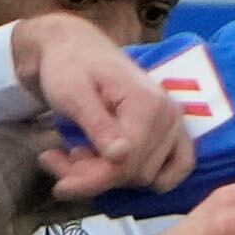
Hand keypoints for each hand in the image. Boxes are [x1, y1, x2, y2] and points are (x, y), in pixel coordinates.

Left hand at [10, 10, 194, 200]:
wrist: (76, 48)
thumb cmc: (69, 67)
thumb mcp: (73, 94)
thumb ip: (98, 125)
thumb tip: (121, 157)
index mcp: (147, 103)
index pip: (126, 163)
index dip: (91, 179)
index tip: (59, 185)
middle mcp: (169, 116)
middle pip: (135, 173)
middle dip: (94, 175)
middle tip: (58, 159)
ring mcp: (175, 124)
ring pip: (145, 177)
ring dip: (108, 176)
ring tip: (75, 155)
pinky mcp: (173, 132)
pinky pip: (176, 169)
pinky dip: (142, 176)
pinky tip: (112, 167)